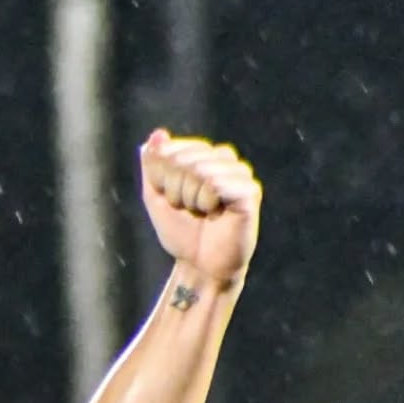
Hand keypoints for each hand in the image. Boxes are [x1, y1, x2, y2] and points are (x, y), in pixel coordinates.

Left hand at [140, 129, 260, 285]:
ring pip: (203, 171)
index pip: (178, 149)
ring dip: (191, 198)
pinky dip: (208, 201)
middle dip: (177, 189)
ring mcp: (240, 175)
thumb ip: (153, 166)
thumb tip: (156, 134)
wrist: (199, 267)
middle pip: (189, 159)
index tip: (172, 199)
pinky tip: (215, 214)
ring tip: (201, 213)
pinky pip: (218, 183)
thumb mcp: (157, 198)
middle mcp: (226, 161)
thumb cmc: (182, 233)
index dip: (167, 177)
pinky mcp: (250, 193)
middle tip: (188, 209)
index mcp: (206, 158)